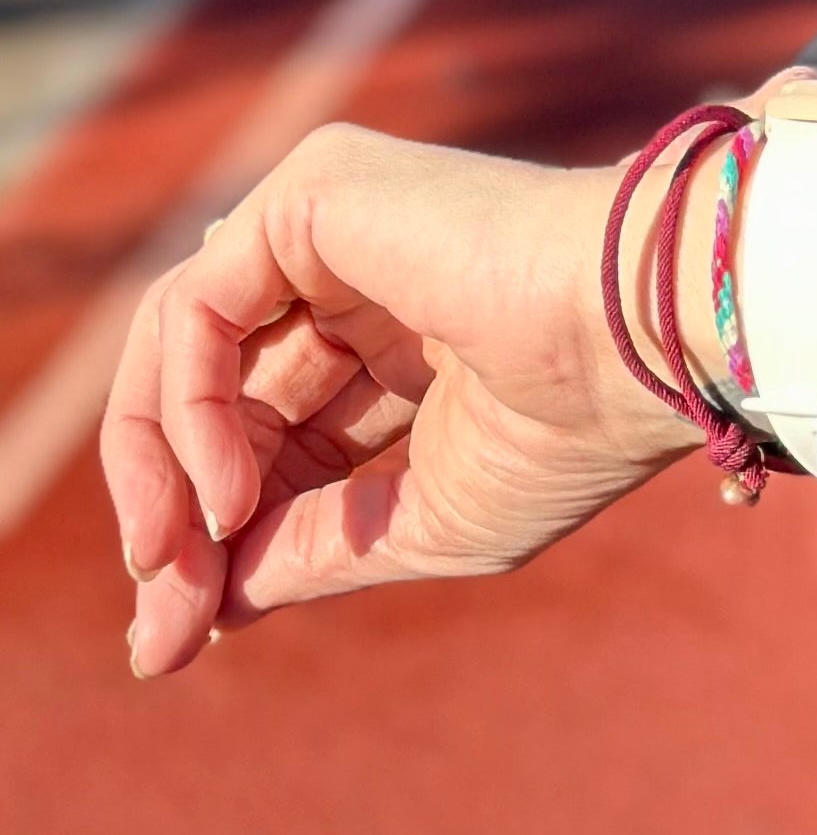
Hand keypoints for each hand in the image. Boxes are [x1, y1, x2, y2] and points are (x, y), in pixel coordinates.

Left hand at [102, 123, 697, 682]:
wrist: (639, 339)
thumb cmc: (569, 428)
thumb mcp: (416, 521)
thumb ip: (298, 553)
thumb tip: (177, 625)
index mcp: (397, 337)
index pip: (262, 437)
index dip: (213, 537)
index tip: (176, 643)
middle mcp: (353, 268)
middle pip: (210, 398)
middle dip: (172, 517)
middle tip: (167, 624)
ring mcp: (329, 220)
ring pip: (180, 347)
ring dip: (157, 470)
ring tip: (180, 562)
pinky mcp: (311, 191)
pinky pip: (195, 309)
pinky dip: (183, 411)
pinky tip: (225, 492)